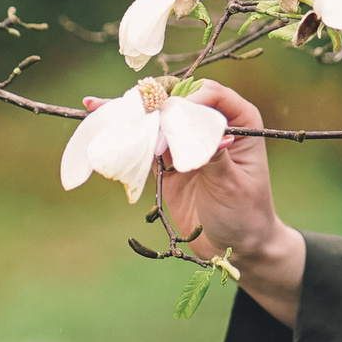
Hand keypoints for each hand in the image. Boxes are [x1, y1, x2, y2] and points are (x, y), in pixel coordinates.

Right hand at [87, 80, 305, 326]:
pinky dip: (126, 137)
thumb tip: (188, 128)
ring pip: (157, 119)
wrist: (235, 246)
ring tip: (96, 106)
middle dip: (149, 101)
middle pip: (177, 101)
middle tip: (122, 105)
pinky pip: (146, 144)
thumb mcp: (231, 184)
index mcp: (240, 120)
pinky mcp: (168, 161)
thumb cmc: (245, 213)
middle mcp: (213, 124)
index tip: (170, 117)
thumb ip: (209, 155)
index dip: (187, 100)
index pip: (211, 95)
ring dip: (129, 115)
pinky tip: (102, 127)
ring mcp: (188, 141)